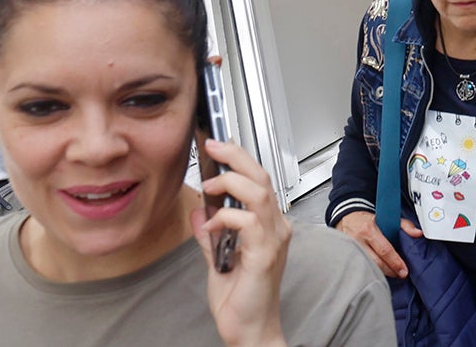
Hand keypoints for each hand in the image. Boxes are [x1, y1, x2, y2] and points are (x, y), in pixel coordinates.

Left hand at [190, 139, 290, 346]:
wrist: (249, 330)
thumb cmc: (240, 301)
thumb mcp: (218, 260)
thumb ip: (211, 235)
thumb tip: (200, 211)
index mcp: (267, 227)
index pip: (258, 182)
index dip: (239, 160)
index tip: (217, 146)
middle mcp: (275, 229)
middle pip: (262, 178)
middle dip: (236, 157)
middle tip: (213, 146)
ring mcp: (273, 240)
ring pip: (259, 193)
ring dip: (231, 182)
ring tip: (209, 185)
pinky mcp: (264, 254)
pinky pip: (248, 222)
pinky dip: (226, 217)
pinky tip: (212, 225)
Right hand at [334, 210, 409, 278]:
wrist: (347, 218)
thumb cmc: (370, 220)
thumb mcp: (387, 217)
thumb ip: (405, 225)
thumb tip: (418, 233)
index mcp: (369, 230)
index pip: (384, 250)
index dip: (395, 262)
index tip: (404, 271)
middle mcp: (358, 241)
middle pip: (376, 262)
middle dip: (390, 271)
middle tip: (400, 275)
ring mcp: (351, 250)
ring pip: (368, 267)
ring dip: (381, 273)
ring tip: (392, 274)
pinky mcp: (348, 256)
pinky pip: (361, 268)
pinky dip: (371, 272)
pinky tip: (378, 273)